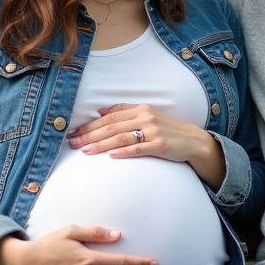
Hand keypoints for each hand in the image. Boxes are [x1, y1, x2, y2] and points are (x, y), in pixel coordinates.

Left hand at [66, 104, 224, 187]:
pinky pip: (138, 148)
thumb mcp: (147, 115)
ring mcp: (153, 131)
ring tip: (85, 151)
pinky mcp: (159, 145)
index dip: (90, 124)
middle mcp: (145, 117)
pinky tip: (111, 156)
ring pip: (121, 137)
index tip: (74, 132)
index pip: (109, 116)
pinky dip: (124, 152)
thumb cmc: (166, 129)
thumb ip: (125, 112)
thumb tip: (101, 112)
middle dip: (90, 135)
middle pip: (111, 126)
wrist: (191, 140)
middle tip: (73, 142)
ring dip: (101, 144)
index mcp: (140, 109)